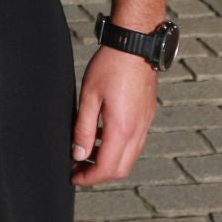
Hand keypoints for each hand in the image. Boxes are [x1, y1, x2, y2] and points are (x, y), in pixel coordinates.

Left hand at [71, 46, 158, 185]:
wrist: (135, 43)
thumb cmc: (110, 65)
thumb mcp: (89, 96)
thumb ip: (83, 129)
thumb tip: (78, 154)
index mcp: (122, 129)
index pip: (106, 168)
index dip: (88, 178)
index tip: (74, 177)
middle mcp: (138, 130)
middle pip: (120, 169)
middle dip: (98, 174)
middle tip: (78, 168)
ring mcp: (146, 123)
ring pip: (129, 157)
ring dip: (109, 161)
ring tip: (87, 152)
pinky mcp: (148, 115)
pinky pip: (135, 142)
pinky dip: (119, 148)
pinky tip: (102, 134)